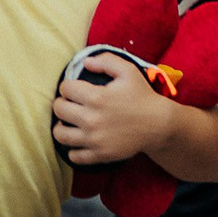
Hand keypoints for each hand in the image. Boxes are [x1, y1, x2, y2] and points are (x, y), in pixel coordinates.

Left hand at [53, 53, 178, 164]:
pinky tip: (80, 140)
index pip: (65, 89)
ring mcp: (94, 139)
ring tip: (69, 122)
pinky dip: (73, 149)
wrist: (158, 124)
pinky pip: (74, 156)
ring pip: (60, 135)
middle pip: (59, 110)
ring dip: (61, 126)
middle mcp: (91, 119)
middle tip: (70, 103)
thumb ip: (106, 61)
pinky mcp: (99, 155)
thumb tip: (85, 62)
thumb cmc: (142, 95)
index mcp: (97, 97)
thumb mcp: (128, 70)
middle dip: (62, 103)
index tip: (75, 88)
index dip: (68, 85)